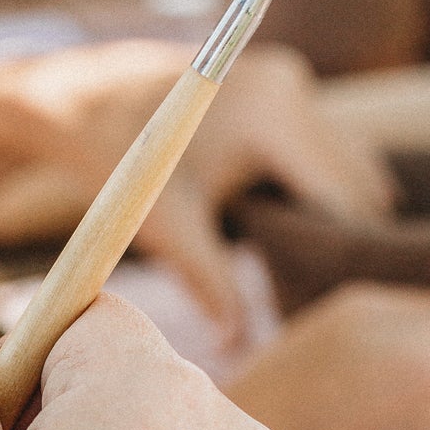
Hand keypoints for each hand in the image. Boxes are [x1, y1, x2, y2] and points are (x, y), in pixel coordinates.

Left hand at [0, 41, 389, 342]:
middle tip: (334, 307)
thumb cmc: (112, 158)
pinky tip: (303, 246)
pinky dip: (322, 197)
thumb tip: (237, 345)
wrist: (74, 96)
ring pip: (347, 169)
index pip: (341, 199)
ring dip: (339, 220)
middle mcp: (295, 87)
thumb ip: (210, 282)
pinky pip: (324, 155)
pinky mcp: (284, 91)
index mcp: (274, 114)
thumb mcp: (166, 225)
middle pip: (355, 184)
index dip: (345, 256)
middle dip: (346, 243)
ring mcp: (293, 83)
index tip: (343, 308)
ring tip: (320, 284)